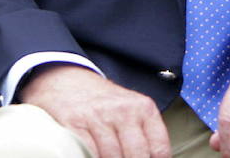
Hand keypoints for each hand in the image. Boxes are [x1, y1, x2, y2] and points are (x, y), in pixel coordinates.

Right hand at [19, 65, 169, 157]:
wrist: (69, 80)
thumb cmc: (105, 101)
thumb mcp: (133, 109)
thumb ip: (145, 133)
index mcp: (144, 108)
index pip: (159, 147)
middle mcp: (124, 111)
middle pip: (137, 154)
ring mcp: (100, 117)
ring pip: (113, 156)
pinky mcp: (76, 124)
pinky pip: (88, 152)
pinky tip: (94, 157)